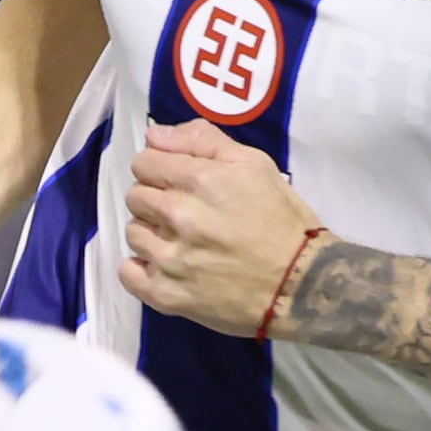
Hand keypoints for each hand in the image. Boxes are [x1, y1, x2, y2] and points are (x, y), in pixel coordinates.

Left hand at [119, 119, 330, 337]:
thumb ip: (203, 141)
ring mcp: (169, 258)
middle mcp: (178, 216)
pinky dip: (140, 269)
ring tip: (182, 243)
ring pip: (132, 232)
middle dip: (156, 200)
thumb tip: (154, 136)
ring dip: (152, 234)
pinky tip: (165, 267)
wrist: (303, 285)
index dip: (161, 169)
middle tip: (186, 214)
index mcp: (199, 179)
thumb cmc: (284, 222)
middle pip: (135, 196)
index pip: (144, 162)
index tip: (180, 183)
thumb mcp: (256, 165)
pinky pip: (127, 273)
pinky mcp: (166, 294)